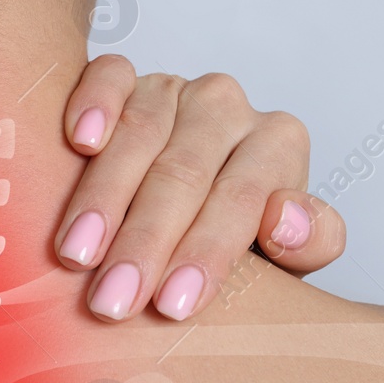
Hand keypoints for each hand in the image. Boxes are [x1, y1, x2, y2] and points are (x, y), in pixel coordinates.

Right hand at [53, 59, 343, 321]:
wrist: (181, 210)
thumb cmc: (226, 240)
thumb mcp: (281, 257)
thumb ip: (306, 244)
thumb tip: (283, 223)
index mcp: (278, 144)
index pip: (241, 198)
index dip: (205, 252)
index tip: (173, 306)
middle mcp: (228, 108)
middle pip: (183, 172)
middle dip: (144, 241)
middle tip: (114, 300)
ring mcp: (173, 87)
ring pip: (140, 133)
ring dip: (103, 197)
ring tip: (77, 256)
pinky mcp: (123, 76)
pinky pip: (108, 77)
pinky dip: (93, 105)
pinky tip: (79, 142)